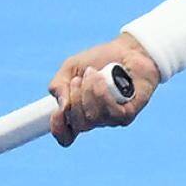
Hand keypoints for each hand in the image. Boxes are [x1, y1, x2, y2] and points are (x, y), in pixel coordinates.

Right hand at [46, 36, 162, 145]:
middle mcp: (95, 119)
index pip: (66, 136)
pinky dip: (102, 93)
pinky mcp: (128, 114)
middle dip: (74, 99)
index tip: (58, 112)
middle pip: (78, 125)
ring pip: (93, 118)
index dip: (58, 129)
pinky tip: (103, 78)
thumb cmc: (99, 60)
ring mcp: (112, 119)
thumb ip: (58, 86)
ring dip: (88, 92)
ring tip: (92, 73)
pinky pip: (111, 112)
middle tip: (78, 79)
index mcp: (78, 112)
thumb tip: (62, 107)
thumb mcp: (70, 68)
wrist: (127, 49)